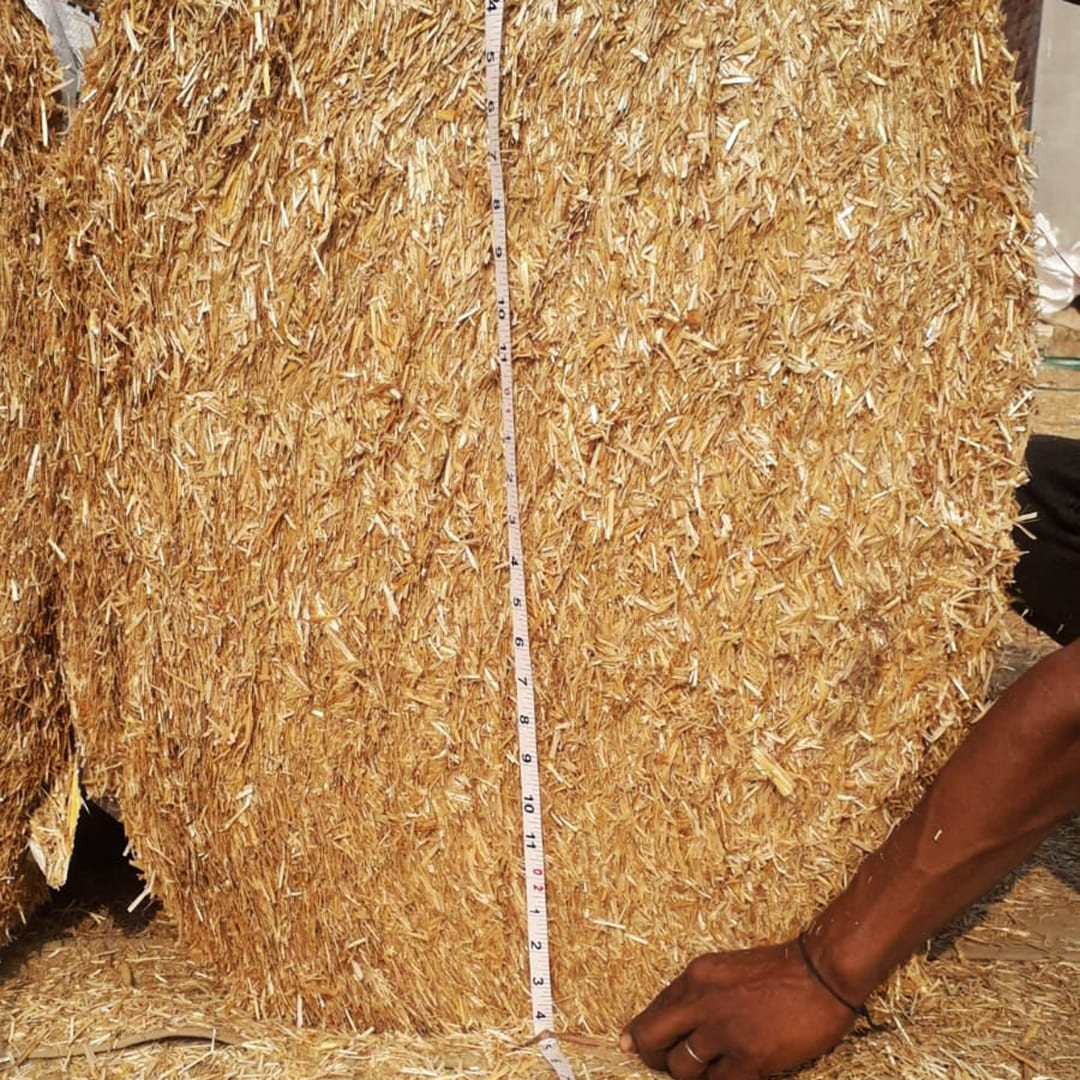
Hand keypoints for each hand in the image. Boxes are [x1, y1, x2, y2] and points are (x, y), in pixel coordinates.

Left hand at [620, 941, 855, 1079]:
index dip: (640, 1034)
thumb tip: (674, 1020)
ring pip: (683, 1068)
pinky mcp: (749, 1058)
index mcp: (695, 976)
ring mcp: (724, 1032)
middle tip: (662, 1064)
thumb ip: (698, 993)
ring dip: (691, 1074)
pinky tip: (730, 1076)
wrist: (821, 973)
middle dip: (653, 1057)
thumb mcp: (726, 968)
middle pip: (654, 1041)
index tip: (632, 1045)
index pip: (653, 1012)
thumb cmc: (778, 970)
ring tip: (707, 1069)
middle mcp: (702, 1002)